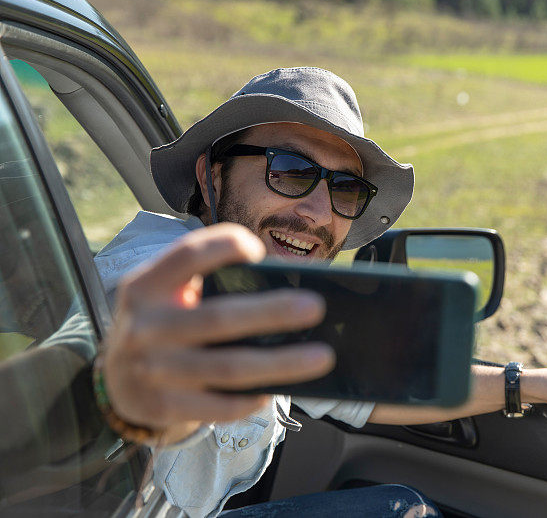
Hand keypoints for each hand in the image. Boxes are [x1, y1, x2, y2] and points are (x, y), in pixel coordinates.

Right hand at [102, 223, 334, 434]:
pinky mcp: (161, 406)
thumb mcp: (168, 294)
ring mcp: (151, 369)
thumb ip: (209, 285)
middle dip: (271, 311)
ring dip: (280, 363)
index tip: (257, 250)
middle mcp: (145, 326)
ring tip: (322, 356)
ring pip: (227, 367)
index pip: (185, 256)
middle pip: (217, 317)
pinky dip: (250, 398)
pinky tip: (276, 389)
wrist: (116, 379)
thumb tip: (285, 289)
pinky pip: (217, 405)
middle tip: (316, 307)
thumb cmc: (165, 323)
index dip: (221, 247)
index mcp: (147, 286)